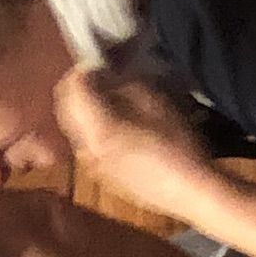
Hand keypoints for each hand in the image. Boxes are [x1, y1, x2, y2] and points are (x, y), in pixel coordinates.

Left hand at [53, 66, 210, 194]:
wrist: (190, 194)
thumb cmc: (179, 145)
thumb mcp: (155, 102)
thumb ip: (124, 84)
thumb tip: (108, 76)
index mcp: (96, 128)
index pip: (72, 89)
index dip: (82, 70)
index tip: (97, 61)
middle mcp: (83, 148)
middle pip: (65, 109)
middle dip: (77, 88)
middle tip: (98, 76)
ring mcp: (90, 166)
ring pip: (73, 128)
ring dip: (83, 109)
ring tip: (106, 98)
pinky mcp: (101, 177)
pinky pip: (85, 145)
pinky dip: (91, 128)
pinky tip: (115, 126)